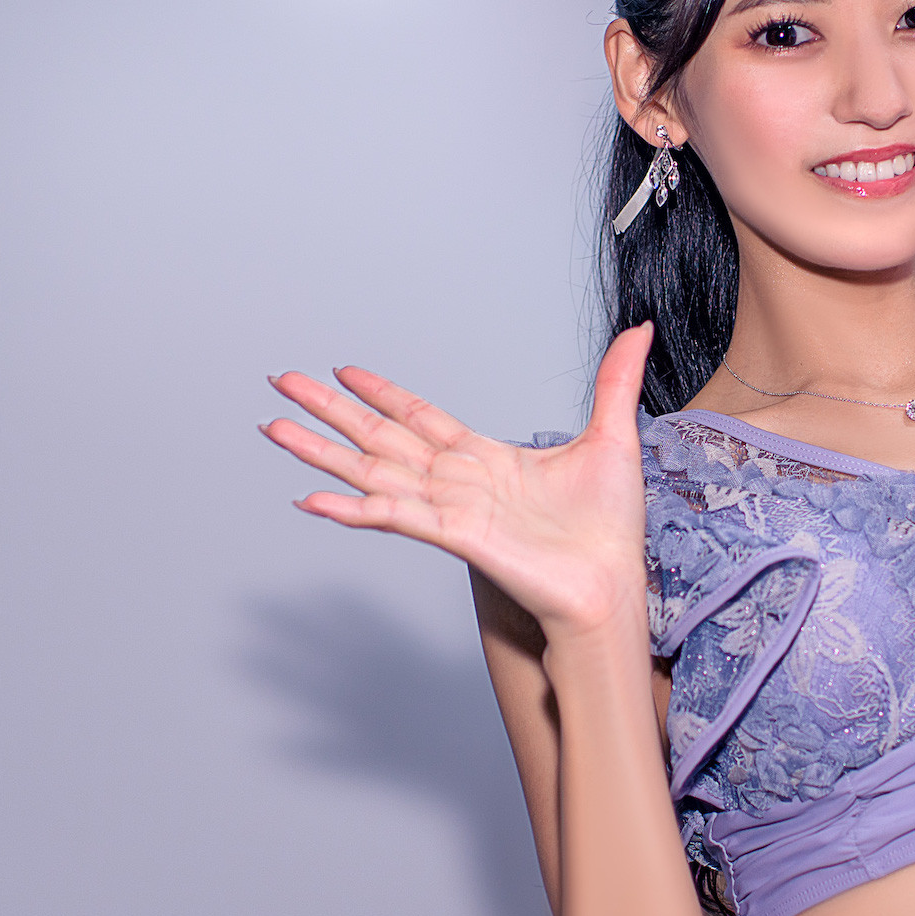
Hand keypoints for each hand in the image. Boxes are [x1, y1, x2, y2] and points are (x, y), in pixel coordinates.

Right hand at [262, 324, 653, 642]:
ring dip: (321, 452)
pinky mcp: (456, 537)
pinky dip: (352, 509)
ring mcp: (450, 510)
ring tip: (274, 429)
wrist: (614, 586)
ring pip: (372, 472)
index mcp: (485, 458)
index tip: (343, 370)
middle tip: (281, 383)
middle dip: (328, 410)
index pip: (419, 416)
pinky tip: (312, 500)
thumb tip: (640, 330)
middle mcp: (457, 482)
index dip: (381, 392)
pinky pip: (394, 518)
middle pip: (378, 436)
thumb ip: (614, 382)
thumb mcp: (614, 438)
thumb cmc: (610, 530)